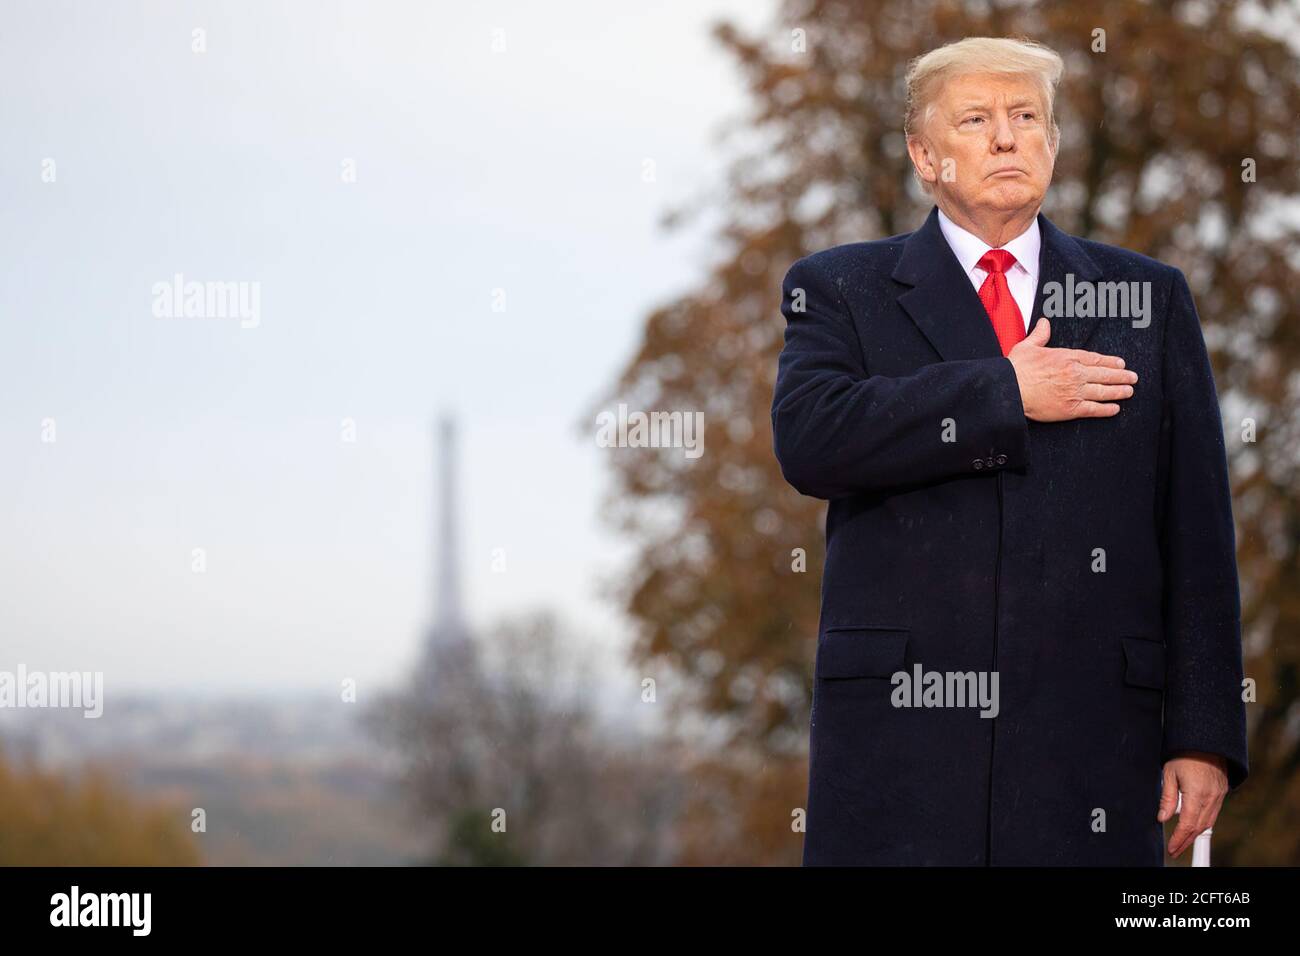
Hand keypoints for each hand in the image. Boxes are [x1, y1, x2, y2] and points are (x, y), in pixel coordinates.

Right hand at [1006, 318, 1138, 421]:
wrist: (1010, 390)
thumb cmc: (1017, 368)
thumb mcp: (1028, 346)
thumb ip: (1040, 335)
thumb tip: (1044, 322)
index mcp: (1067, 357)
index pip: (1095, 359)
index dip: (1110, 362)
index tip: (1121, 363)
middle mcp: (1075, 374)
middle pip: (1104, 374)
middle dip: (1121, 376)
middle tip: (1133, 377)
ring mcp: (1075, 392)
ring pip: (1103, 391)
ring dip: (1118, 391)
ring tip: (1129, 391)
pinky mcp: (1070, 408)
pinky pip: (1093, 409)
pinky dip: (1106, 409)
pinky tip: (1115, 409)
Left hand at [1157, 752, 1228, 857]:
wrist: (1206, 739)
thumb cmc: (1185, 753)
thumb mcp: (1169, 774)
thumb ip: (1167, 798)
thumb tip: (1162, 817)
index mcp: (1196, 794)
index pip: (1186, 824)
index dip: (1178, 839)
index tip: (1172, 848)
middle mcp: (1211, 798)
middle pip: (1199, 827)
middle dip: (1186, 841)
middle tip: (1175, 849)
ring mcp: (1219, 795)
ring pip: (1208, 822)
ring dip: (1195, 833)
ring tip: (1183, 841)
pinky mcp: (1222, 792)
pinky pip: (1213, 813)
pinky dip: (1204, 822)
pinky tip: (1195, 826)